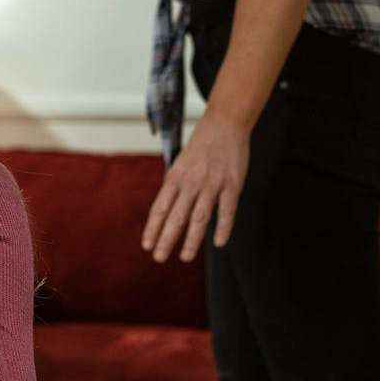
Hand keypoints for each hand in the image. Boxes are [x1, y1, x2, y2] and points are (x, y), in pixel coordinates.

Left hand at [143, 109, 247, 262]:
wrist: (225, 122)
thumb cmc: (202, 145)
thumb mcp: (181, 163)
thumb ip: (175, 186)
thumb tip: (166, 211)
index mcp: (175, 177)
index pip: (160, 208)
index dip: (153, 228)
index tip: (147, 245)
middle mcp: (191, 182)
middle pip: (176, 216)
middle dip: (166, 239)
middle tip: (159, 258)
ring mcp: (212, 183)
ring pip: (199, 218)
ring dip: (192, 240)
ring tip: (185, 257)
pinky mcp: (232, 184)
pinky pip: (227, 211)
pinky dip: (223, 228)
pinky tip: (219, 243)